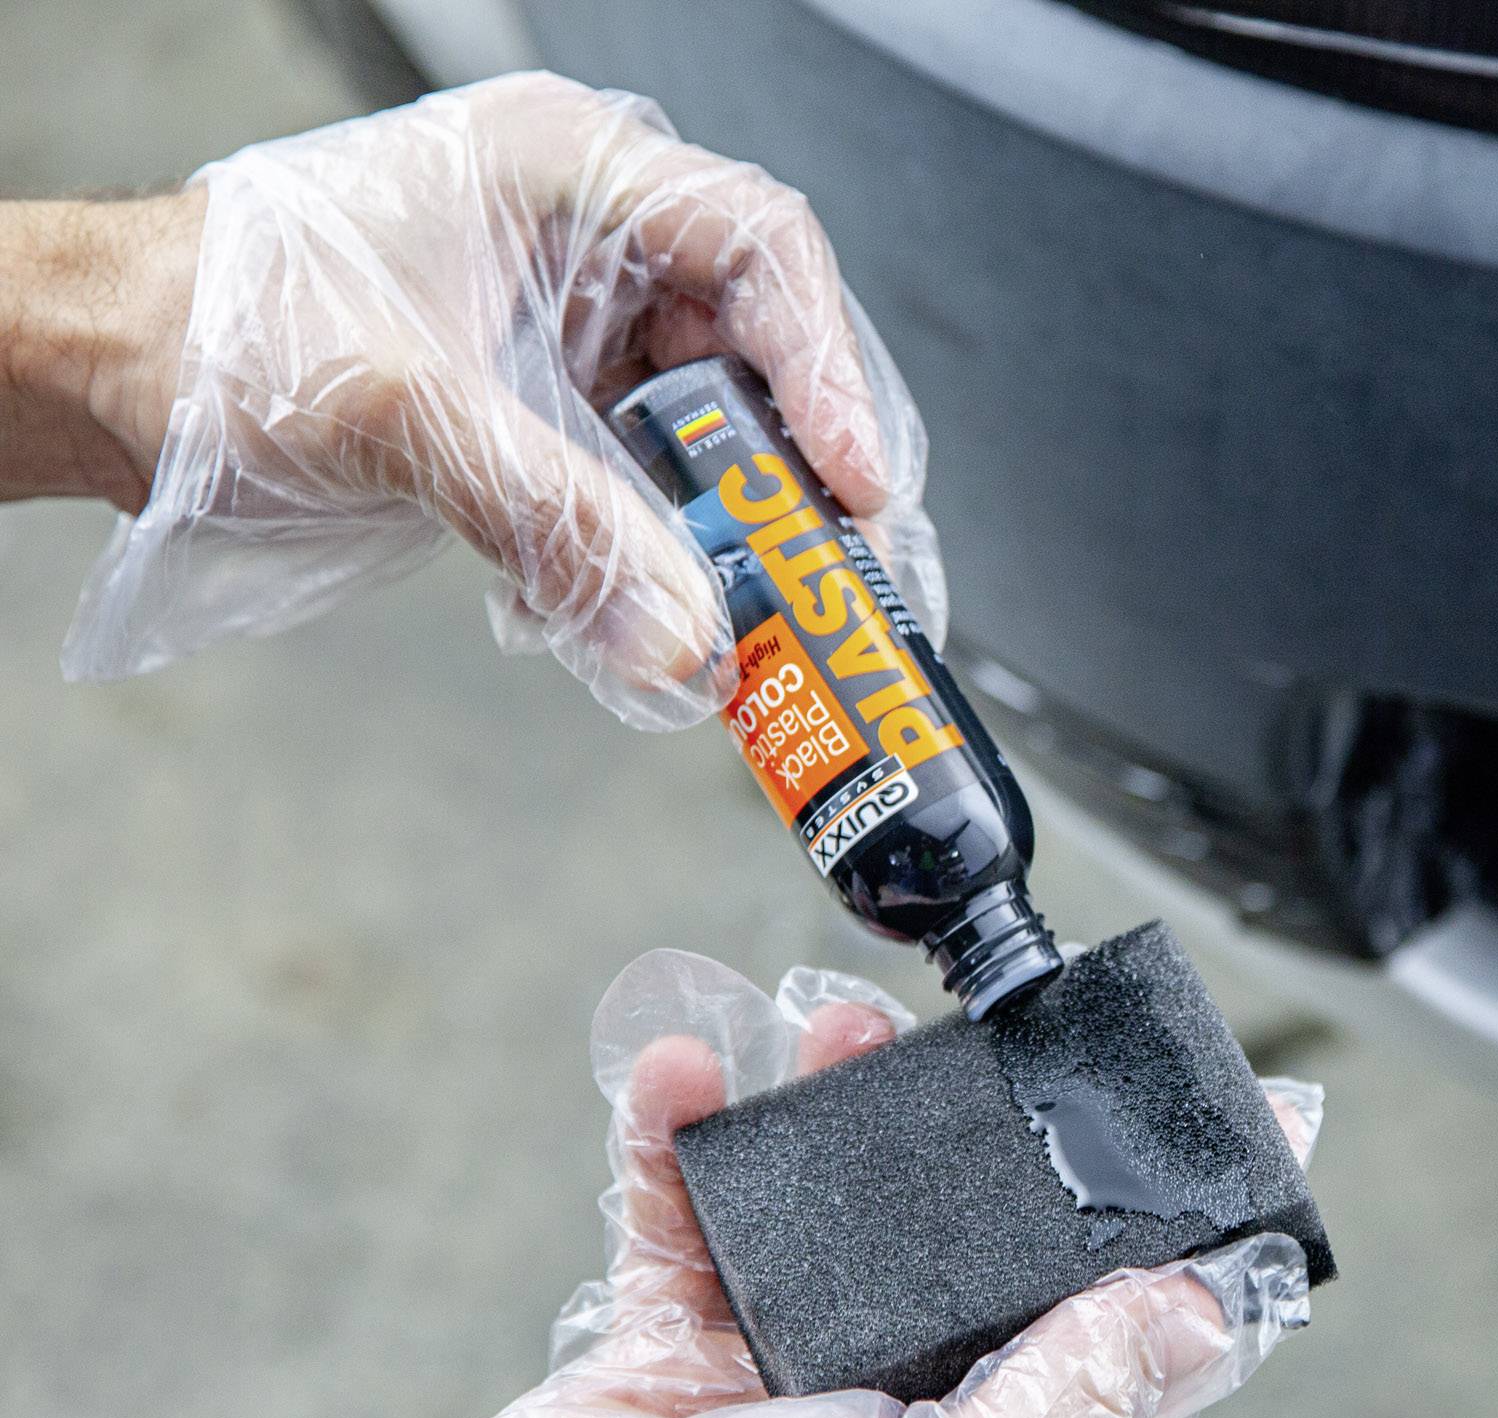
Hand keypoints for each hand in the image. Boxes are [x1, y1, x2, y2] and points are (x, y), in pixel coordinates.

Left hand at [29, 73, 941, 729]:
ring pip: (709, 434)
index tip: (855, 479)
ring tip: (733, 611)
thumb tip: (684, 635)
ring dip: (721, 534)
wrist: (112, 377)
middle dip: (788, 473)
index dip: (827, 367)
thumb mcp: (401, 414)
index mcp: (567, 171)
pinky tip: (617, 611)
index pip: (760, 248)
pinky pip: (646, 490)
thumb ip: (557, 527)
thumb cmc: (217, 325)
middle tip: (822, 568)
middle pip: (755, 352)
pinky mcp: (553, 412)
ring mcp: (577, 331)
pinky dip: (649, 560)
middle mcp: (590, 243)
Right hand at [317, 951, 1319, 1417]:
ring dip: (834, 1107)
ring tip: (834, 1023)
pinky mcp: (679, 1363)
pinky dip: (683, 1143)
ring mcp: (791, 1387)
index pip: (1138, 1344)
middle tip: (995, 1036)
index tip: (1255, 1121)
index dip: (1194, 1238)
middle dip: (988, 1138)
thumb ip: (1070, 1404)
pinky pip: (689, 1222)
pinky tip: (681, 1074)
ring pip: (839, 1215)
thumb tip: (1203, 1314)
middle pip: (983, 1249)